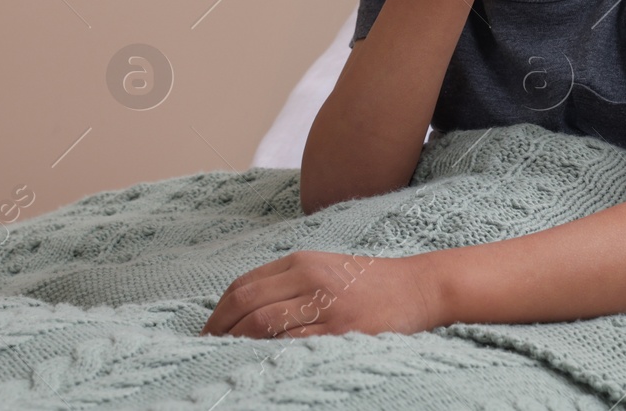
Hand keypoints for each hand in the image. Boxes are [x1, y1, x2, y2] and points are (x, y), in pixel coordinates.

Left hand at [198, 251, 443, 338]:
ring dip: (238, 343)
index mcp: (302, 261)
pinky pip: (294, 343)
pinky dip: (270, 354)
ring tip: (226, 358)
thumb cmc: (370, 281)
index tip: (206, 332)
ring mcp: (325, 305)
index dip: (218, 312)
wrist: (419, 287)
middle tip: (206, 350)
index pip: (244, 285)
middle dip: (219, 329)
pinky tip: (260, 363)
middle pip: (247, 303)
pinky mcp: (341, 331)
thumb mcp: (326, 268)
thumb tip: (246, 309)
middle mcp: (310, 278)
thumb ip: (289, 281)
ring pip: (264, 323)